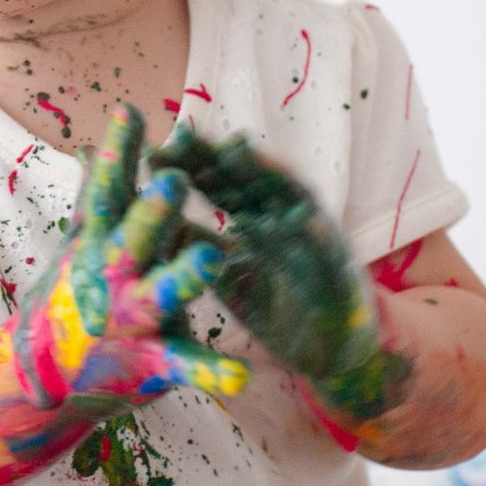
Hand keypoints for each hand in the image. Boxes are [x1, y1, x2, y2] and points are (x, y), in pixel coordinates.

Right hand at [6, 104, 249, 412]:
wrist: (40, 382)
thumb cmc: (71, 296)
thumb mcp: (80, 245)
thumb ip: (96, 195)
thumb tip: (92, 143)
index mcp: (95, 242)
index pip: (105, 190)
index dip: (118, 152)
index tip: (130, 111)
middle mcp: (108, 278)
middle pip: (131, 238)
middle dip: (151, 211)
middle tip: (173, 177)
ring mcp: (128, 320)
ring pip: (159, 295)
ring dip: (184, 274)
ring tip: (214, 253)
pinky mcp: (150, 362)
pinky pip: (186, 364)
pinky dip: (212, 372)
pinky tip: (242, 376)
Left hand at [147, 121, 410, 422]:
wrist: (324, 349)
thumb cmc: (274, 301)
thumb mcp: (224, 270)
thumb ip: (194, 240)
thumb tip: (146, 212)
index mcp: (252, 216)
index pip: (217, 183)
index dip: (186, 166)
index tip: (150, 153)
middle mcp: (282, 216)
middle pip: (248, 177)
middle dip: (217, 155)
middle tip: (183, 136)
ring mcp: (313, 236)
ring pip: (291, 197)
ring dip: (267, 173)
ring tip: (238, 150)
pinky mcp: (339, 267)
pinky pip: (330, 248)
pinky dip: (320, 233)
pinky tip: (305, 219)